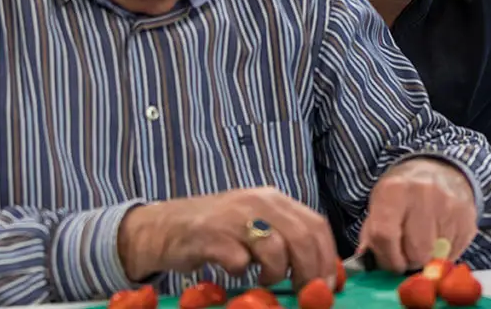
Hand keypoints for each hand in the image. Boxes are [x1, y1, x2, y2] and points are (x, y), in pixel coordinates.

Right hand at [116, 187, 337, 287]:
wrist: (164, 227)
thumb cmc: (216, 230)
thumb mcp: (256, 224)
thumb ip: (286, 238)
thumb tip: (320, 270)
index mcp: (274, 199)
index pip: (316, 225)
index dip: (326, 258)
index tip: (327, 284)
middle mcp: (258, 201)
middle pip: (301, 238)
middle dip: (308, 272)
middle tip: (303, 292)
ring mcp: (234, 217)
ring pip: (275, 250)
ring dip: (275, 274)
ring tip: (264, 279)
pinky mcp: (211, 236)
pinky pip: (240, 262)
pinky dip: (241, 273)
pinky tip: (233, 270)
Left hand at [356, 158, 478, 272]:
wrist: (440, 169)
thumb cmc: (404, 191)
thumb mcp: (380, 202)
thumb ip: (372, 233)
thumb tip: (368, 261)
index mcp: (395, 189)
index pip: (385, 235)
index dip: (386, 257)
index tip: (389, 263)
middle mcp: (424, 194)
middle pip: (416, 252)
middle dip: (409, 260)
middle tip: (407, 252)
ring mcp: (450, 205)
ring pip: (437, 256)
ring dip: (428, 257)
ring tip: (423, 241)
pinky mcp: (468, 217)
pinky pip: (454, 253)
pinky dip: (444, 253)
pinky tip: (439, 236)